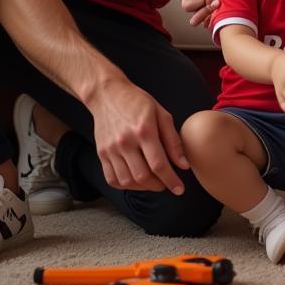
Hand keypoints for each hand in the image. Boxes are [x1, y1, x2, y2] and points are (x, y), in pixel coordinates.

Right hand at [87, 78, 189, 193]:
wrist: (107, 94)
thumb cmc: (137, 102)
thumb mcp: (161, 113)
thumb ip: (173, 140)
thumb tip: (183, 165)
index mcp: (144, 130)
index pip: (158, 164)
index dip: (171, 180)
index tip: (179, 189)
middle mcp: (125, 142)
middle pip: (143, 176)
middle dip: (159, 185)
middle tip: (166, 183)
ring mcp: (111, 149)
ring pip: (127, 181)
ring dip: (143, 187)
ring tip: (153, 182)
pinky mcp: (101, 153)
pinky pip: (112, 179)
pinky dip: (125, 185)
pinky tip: (135, 180)